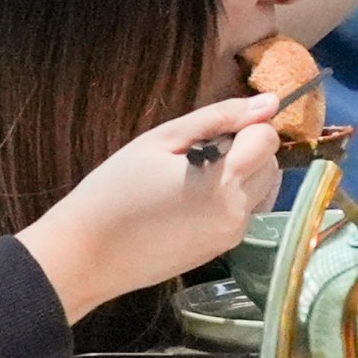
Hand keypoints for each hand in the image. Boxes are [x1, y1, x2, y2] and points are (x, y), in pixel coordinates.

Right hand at [15, 93, 280, 320]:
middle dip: (247, 150)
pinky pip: (244, 214)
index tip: (211, 132)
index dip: (245, 126)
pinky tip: (191, 201)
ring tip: (195, 176)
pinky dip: (231, 200)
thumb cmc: (115, 189)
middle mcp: (236, 212)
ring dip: (244, 175)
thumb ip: (220, 117)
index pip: (268, 138)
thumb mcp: (162, 140)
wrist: (86, 254)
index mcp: (223, 180)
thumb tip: (271, 103)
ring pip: (263, 190)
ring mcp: (230, 236)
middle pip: (270, 164)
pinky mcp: (220, 252)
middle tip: (199, 152)